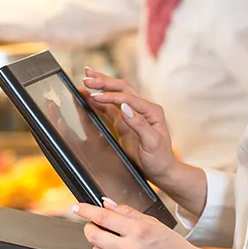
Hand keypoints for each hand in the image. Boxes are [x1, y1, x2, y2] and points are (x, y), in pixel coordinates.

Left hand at [73, 198, 200, 248]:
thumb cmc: (172, 245)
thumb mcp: (152, 222)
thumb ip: (127, 212)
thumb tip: (107, 203)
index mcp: (138, 230)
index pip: (103, 217)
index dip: (86, 210)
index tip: (76, 207)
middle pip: (93, 236)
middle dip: (89, 228)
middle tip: (94, 226)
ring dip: (99, 245)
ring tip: (112, 243)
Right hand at [82, 67, 177, 182]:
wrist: (161, 170)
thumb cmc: (160, 158)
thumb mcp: (152, 142)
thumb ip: (139, 124)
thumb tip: (124, 108)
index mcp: (151, 111)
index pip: (127, 98)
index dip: (110, 96)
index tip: (95, 96)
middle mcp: (143, 109)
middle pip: (122, 89)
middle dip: (104, 82)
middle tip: (87, 78)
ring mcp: (133, 114)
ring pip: (116, 95)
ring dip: (101, 87)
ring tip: (86, 80)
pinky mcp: (125, 122)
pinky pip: (110, 109)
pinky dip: (100, 102)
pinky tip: (89, 97)